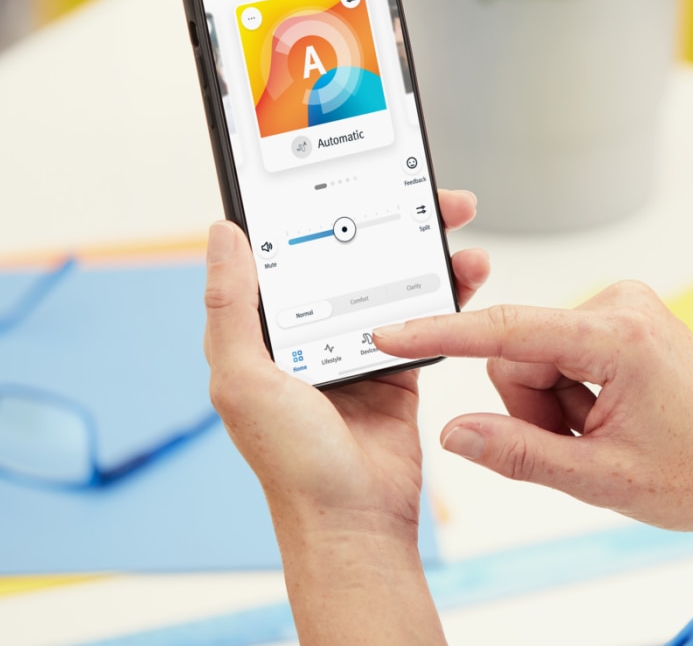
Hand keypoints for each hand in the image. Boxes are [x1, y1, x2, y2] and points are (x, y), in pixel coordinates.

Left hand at [202, 190, 488, 535]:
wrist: (354, 521)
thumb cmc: (291, 463)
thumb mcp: (243, 380)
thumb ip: (231, 307)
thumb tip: (222, 235)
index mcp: (269, 329)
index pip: (292, 250)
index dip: (319, 208)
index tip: (350, 174)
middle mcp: (313, 332)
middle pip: (354, 255)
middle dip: (391, 218)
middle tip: (426, 192)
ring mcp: (360, 345)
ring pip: (395, 277)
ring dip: (428, 248)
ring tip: (456, 222)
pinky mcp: (401, 364)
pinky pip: (427, 314)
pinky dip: (449, 290)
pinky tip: (467, 272)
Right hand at [372, 281, 692, 544]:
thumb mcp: (600, 479)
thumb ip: (520, 454)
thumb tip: (456, 432)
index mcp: (618, 336)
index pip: (508, 331)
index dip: (443, 335)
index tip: (392, 333)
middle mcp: (622, 304)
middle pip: (520, 353)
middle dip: (535, 408)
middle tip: (583, 444)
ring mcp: (626, 307)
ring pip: (537, 357)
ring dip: (556, 406)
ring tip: (604, 433)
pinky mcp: (625, 318)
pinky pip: (562, 352)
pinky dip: (571, 393)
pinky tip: (609, 417)